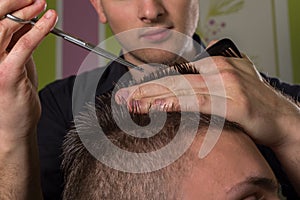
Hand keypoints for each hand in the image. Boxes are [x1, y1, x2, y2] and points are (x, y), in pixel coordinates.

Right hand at [0, 0, 56, 142]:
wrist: (14, 124)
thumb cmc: (15, 95)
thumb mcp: (16, 63)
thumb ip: (17, 42)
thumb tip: (28, 19)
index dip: (8, 5)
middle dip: (14, 3)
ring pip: (4, 29)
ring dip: (27, 13)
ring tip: (42, 6)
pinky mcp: (6, 75)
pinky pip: (24, 46)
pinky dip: (39, 30)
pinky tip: (50, 20)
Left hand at [115, 52, 299, 149]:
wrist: (283, 118)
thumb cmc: (257, 102)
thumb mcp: (237, 77)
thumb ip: (217, 69)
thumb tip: (200, 61)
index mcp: (216, 64)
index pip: (177, 74)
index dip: (153, 82)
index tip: (134, 91)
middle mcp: (218, 71)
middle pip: (174, 80)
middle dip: (145, 89)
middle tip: (123, 96)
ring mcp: (226, 85)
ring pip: (182, 90)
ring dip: (153, 97)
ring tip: (131, 103)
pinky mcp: (233, 102)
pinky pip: (199, 102)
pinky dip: (177, 103)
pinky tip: (158, 106)